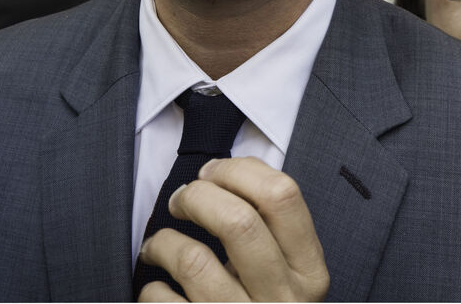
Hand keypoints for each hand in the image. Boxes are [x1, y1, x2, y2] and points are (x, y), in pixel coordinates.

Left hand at [136, 156, 328, 302]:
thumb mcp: (289, 276)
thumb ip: (273, 230)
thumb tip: (222, 174)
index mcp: (310, 273)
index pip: (283, 195)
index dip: (238, 170)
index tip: (213, 172)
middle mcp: (283, 302)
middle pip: (238, 221)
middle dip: (197, 196)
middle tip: (182, 199)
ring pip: (193, 259)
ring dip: (162, 242)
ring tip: (158, 246)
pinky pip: (163, 302)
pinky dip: (150, 289)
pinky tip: (157, 289)